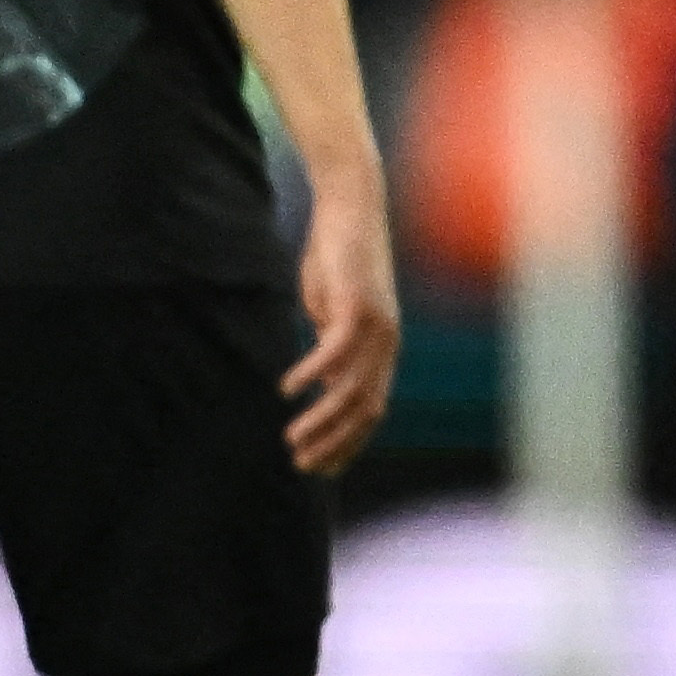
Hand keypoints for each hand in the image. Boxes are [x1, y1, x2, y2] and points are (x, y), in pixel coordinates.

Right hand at [282, 183, 403, 476]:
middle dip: (335, 443)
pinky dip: (312, 372)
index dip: (348, 444)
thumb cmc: (337, 261)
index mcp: (382, 350)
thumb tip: (322, 381)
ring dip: (322, 419)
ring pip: (352, 389)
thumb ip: (331, 347)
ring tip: (293, 438)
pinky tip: (288, 387)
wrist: (350, 208)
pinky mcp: (358, 304)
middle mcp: (386, 344)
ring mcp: (376, 326)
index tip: (321, 467)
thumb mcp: (333, 313)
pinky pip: (336, 350)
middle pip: (365, 410)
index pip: (371, 412)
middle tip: (302, 463)